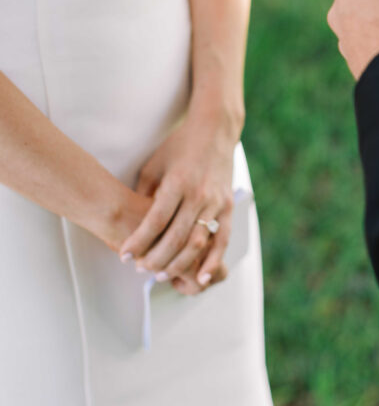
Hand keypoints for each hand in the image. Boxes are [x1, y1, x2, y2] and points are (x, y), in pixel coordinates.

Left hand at [119, 114, 235, 289]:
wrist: (215, 130)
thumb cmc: (180, 145)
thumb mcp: (155, 164)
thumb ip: (144, 192)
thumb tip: (131, 220)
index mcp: (177, 182)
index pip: (154, 221)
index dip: (138, 242)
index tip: (124, 256)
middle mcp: (198, 194)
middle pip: (175, 237)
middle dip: (155, 259)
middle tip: (141, 270)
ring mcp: (215, 201)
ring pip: (197, 242)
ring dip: (178, 263)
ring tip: (162, 275)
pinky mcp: (228, 206)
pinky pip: (222, 239)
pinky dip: (213, 260)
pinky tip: (202, 276)